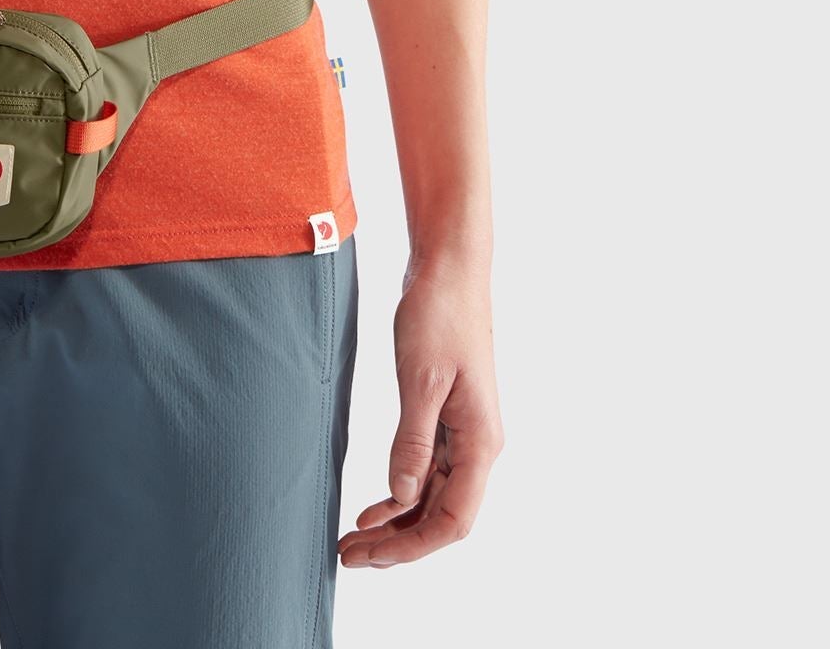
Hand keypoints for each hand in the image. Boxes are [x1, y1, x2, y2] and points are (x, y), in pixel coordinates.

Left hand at [338, 258, 502, 568]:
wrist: (449, 271)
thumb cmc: (439, 316)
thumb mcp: (420, 378)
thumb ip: (413, 440)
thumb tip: (401, 496)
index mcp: (481, 443)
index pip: (453, 520)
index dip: (413, 546)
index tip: (372, 557)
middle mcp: (478, 446)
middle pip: (441, 516)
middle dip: (398, 544)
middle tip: (348, 557)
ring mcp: (464, 434)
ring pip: (433, 498)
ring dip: (396, 522)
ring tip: (353, 540)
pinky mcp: (447, 419)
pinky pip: (427, 471)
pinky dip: (400, 493)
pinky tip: (373, 507)